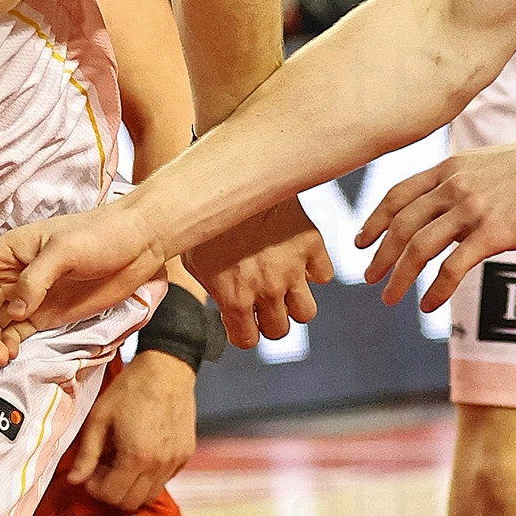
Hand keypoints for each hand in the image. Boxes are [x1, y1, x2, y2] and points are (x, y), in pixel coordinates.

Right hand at [0, 202, 167, 365]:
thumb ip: (36, 279)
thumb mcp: (64, 249)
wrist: (137, 245)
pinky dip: (8, 346)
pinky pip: (16, 334)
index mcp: (8, 252)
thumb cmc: (99, 234)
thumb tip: (16, 312)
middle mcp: (12, 276)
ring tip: (1, 358)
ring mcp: (28, 298)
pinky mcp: (45, 316)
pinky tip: (11, 354)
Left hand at [65, 350, 196, 509]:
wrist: (167, 369)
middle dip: (112, 492)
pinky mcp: (186, 455)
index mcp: (136, 457)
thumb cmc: (130, 389)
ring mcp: (175, 462)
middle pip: (132, 502)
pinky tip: (139, 455)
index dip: (95, 489)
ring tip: (121, 463)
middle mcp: (159, 465)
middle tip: (103, 470)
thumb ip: (87, 453)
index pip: (112, 495)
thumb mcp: (100, 417)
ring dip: (131, 487)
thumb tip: (74, 480)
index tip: (89, 474)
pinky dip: (149, 477)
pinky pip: (165, 480)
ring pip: (150, 495)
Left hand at [183, 197, 332, 345]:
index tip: (240, 318)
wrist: (230, 175)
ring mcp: (292, 268)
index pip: (248, 340)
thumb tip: (218, 306)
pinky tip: (295, 258)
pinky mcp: (311, 245)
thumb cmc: (206, 218)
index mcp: (234, 297)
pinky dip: (313, 271)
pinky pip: (323, 276)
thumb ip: (211, 288)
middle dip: (268, 320)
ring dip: (293, 303)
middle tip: (260, 301)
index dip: (243, 331)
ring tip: (281, 284)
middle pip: (280, 331)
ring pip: (306, 313)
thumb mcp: (192, 258)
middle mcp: (266, 289)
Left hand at [357, 126, 515, 310]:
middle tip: (369, 278)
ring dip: (399, 276)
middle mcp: (453, 185)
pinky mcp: (496, 231)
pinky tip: (428, 305)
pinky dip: (435, 289)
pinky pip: (453, 266)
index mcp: (450, 167)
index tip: (360, 240)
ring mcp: (473, 208)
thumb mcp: (489, 166)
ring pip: (419, 246)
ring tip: (389, 298)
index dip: (373, 219)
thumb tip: (447, 214)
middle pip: (401, 224)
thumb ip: (462, 186)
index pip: (397, 194)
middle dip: (380, 254)